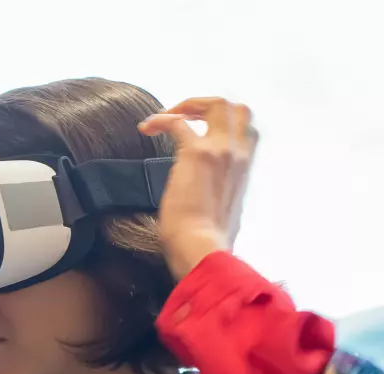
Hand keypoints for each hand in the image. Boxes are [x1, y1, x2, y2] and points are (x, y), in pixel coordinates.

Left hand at [140, 96, 258, 280]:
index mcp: (246, 169)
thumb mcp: (226, 213)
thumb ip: (223, 196)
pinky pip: (177, 122)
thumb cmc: (208, 241)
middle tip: (183, 117)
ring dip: (188, 105)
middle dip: (208, 105)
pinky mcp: (195, 154)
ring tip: (164, 118)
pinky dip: (160, 119)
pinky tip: (146, 127)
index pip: (247, 131)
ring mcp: (220, 151)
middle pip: (237, 108)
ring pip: (216, 104)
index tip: (200, 131)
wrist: (201, 249)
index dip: (224, 124)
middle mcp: (239, 154)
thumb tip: (209, 200)